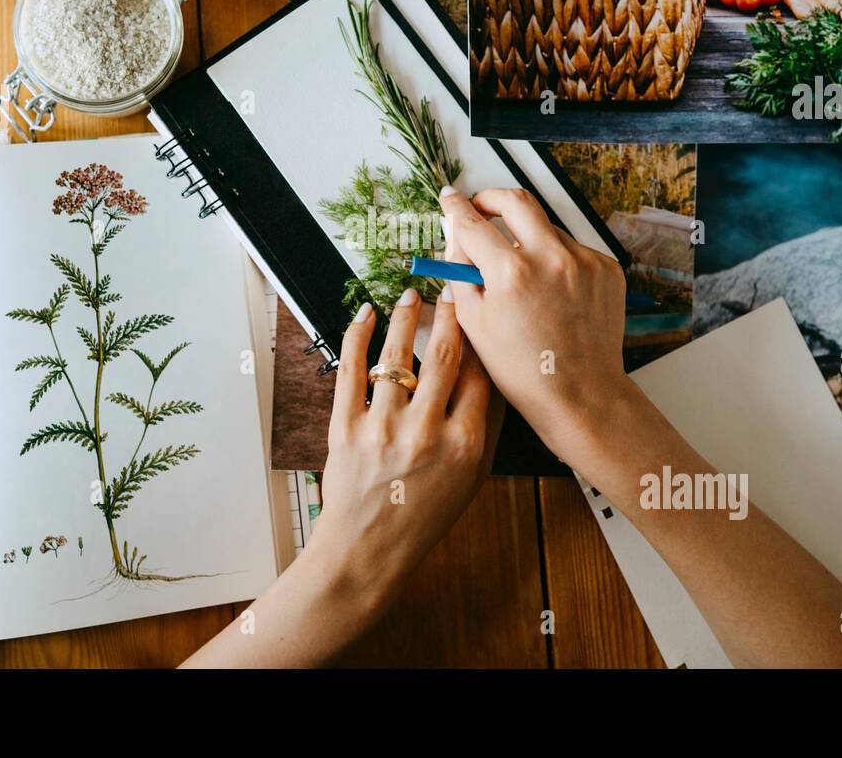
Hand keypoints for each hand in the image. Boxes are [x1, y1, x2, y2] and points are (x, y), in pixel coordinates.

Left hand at [309, 287, 500, 602]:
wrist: (368, 550)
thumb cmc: (423, 516)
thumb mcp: (472, 478)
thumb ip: (487, 427)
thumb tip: (496, 376)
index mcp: (464, 445)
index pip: (480, 375)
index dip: (481, 338)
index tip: (480, 315)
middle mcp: (425, 433)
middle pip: (443, 356)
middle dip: (449, 315)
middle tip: (450, 290)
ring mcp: (382, 429)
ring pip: (396, 356)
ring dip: (405, 317)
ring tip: (411, 295)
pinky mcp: (345, 428)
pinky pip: (351, 371)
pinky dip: (357, 336)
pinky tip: (366, 315)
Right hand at [437, 187, 633, 468]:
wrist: (580, 394)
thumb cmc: (523, 369)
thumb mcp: (474, 323)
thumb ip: (460, 273)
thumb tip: (456, 238)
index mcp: (511, 272)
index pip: (473, 223)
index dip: (456, 208)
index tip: (450, 198)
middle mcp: (551, 257)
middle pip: (516, 201)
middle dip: (493, 199)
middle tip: (481, 209)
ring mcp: (584, 260)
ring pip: (546, 229)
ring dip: (527, 239)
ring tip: (521, 276)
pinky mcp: (606, 269)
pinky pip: (572, 250)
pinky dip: (556, 261)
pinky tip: (551, 292)